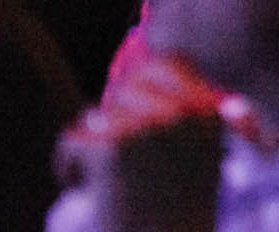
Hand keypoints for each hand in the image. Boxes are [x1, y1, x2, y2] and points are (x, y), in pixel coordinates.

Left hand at [55, 57, 225, 231]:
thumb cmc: (175, 220)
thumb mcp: (193, 158)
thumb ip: (174, 117)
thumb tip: (132, 83)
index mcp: (208, 111)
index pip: (168, 62)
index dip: (144, 80)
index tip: (132, 109)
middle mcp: (182, 111)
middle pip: (125, 88)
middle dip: (113, 119)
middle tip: (118, 162)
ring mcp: (148, 125)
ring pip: (95, 115)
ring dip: (92, 146)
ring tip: (106, 183)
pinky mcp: (111, 145)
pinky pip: (73, 139)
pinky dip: (71, 166)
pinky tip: (89, 192)